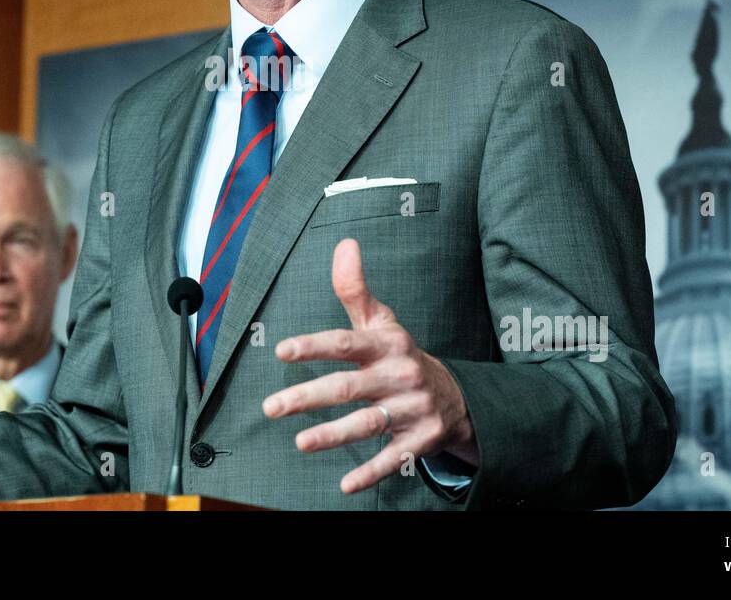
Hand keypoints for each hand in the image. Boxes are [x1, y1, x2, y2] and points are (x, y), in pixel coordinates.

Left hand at [263, 238, 477, 493]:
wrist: (459, 398)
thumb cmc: (402, 356)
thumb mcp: (383, 322)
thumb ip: (356, 290)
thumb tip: (344, 244)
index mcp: (387, 344)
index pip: (346, 342)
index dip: (315, 345)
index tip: (283, 351)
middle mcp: (399, 375)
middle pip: (350, 387)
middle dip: (309, 397)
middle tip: (271, 406)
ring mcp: (412, 409)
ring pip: (369, 424)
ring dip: (334, 435)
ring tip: (300, 442)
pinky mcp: (421, 441)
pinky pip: (394, 459)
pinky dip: (371, 473)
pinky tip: (346, 485)